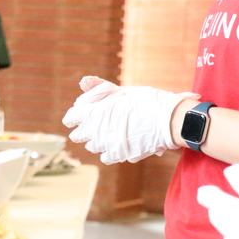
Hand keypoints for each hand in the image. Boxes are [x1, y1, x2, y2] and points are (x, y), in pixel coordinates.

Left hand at [62, 76, 197, 163]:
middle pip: (77, 135)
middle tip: (99, 122)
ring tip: (113, 130)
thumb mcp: (121, 90)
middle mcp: (95, 131)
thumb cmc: (146, 101)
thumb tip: (82, 81)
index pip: (70, 118)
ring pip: (92, 146)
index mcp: (93, 112)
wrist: (168, 120)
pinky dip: (110, 151)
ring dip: (98, 140)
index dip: (75, 116)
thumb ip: (98, 87)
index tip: (81, 114)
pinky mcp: (117, 155)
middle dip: (85, 129)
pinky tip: (120, 142)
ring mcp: (105, 145)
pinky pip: (105, 156)